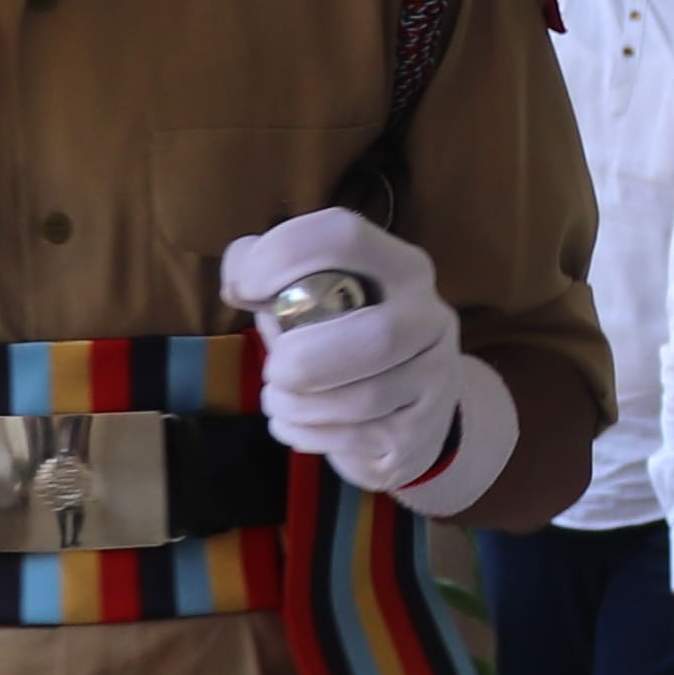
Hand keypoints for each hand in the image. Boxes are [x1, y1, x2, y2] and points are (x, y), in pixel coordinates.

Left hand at [223, 208, 512, 511]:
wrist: (414, 414)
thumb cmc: (346, 341)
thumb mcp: (314, 298)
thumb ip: (269, 273)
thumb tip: (238, 281)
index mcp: (401, 267)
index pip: (345, 237)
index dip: (284, 255)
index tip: (243, 289)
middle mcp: (430, 316)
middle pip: (376, 336)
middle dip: (304, 359)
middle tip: (274, 369)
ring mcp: (435, 379)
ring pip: (363, 398)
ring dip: (298, 403)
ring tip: (277, 398)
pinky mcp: (420, 434)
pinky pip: (356, 437)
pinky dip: (307, 433)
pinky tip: (294, 423)